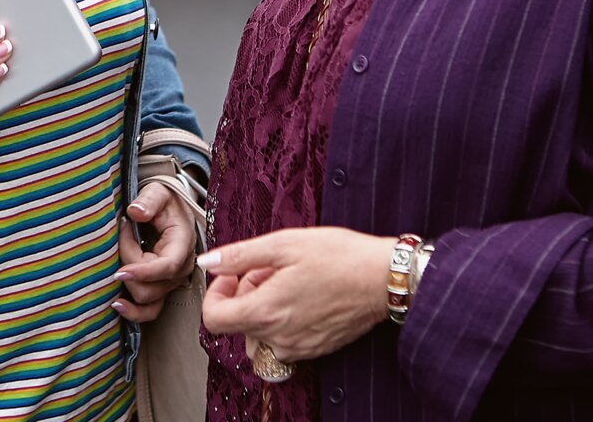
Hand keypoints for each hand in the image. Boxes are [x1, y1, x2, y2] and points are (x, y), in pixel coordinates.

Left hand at [112, 179, 197, 321]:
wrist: (167, 210)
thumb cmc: (164, 202)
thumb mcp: (159, 192)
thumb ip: (149, 200)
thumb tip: (135, 212)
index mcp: (182, 245)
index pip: (166, 267)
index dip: (143, 272)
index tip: (120, 271)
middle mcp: (180, 269)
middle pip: (151, 287)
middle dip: (128, 266)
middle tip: (120, 235)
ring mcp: (170, 283)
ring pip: (146, 301)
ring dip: (126, 286)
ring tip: (113, 266)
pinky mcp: (159, 289)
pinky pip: (148, 312)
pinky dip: (132, 312)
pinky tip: (116, 304)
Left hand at [199, 227, 392, 363]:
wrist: (384, 279)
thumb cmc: (340, 257)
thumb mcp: (284, 244)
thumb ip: (240, 255)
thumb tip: (208, 261)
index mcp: (266, 312)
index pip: (213, 319)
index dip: (216, 293)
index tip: (230, 274)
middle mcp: (279, 338)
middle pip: (238, 323)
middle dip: (244, 293)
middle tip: (267, 268)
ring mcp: (298, 347)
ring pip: (260, 334)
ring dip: (263, 308)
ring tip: (285, 281)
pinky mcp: (315, 349)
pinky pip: (283, 341)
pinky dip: (283, 319)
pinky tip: (302, 295)